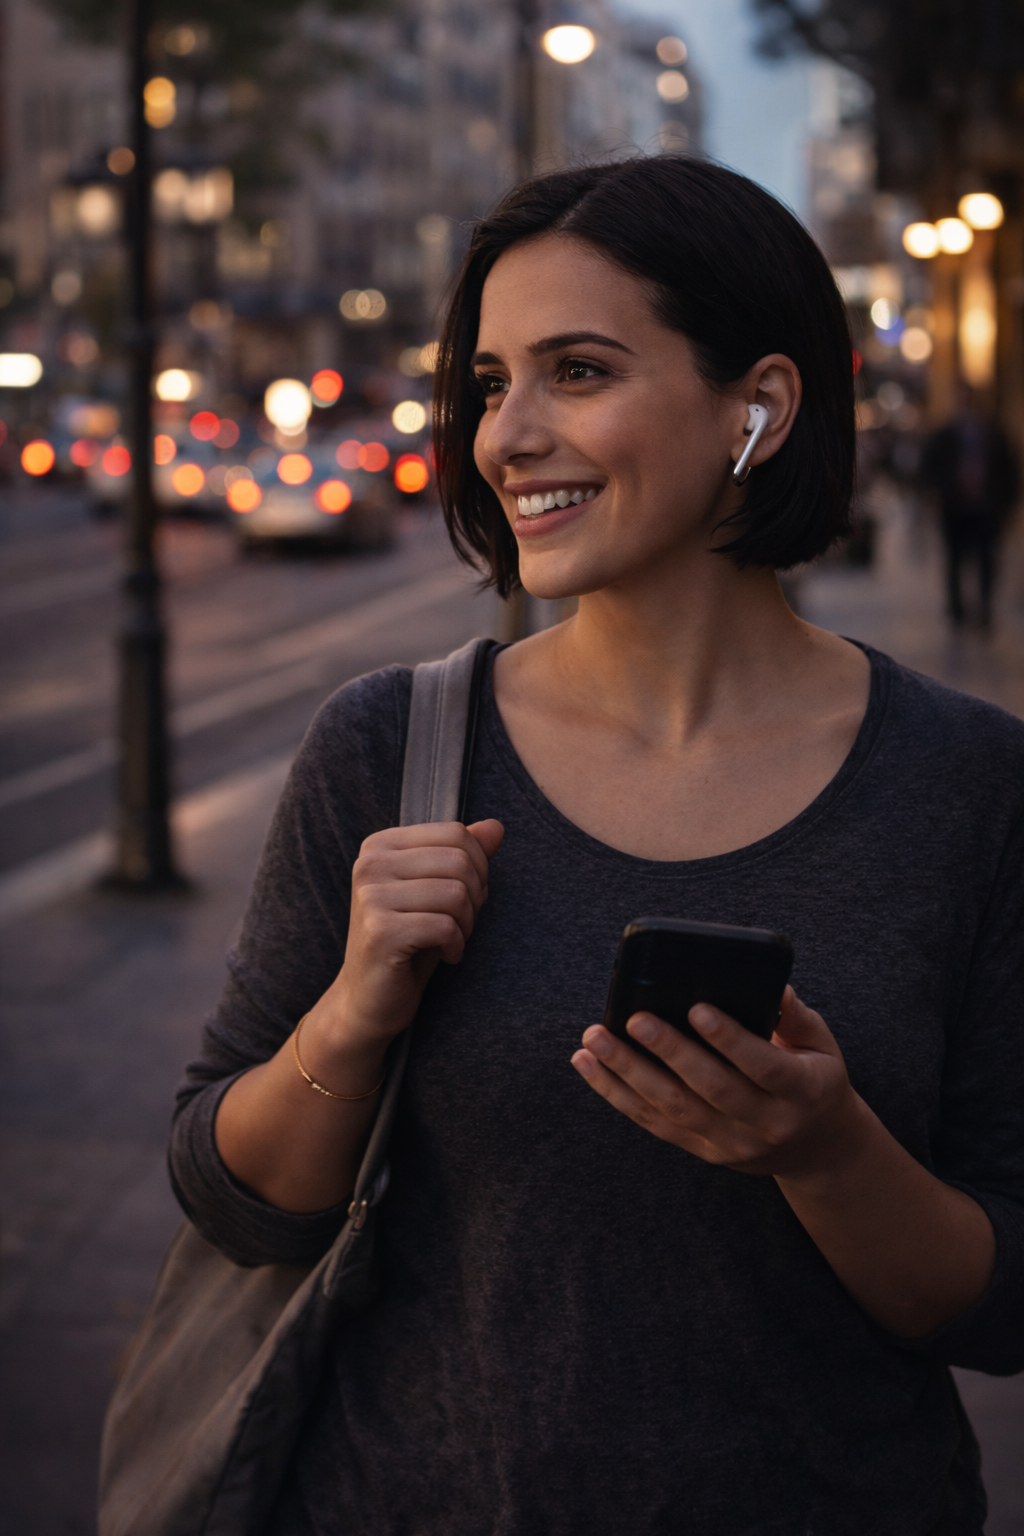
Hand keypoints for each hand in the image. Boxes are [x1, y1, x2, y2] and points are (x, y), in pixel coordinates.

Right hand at [318, 819, 503, 1054]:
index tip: (464, 898)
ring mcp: (371, 896)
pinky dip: (456, 945)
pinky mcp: (380, 931)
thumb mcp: (440, 891)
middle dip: (475, 897)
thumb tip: (496, 827)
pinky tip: (445, 956)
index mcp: (381, 845)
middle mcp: (369, 864)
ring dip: (466, 924)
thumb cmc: (410, 941)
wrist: (369, 998)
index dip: (478, 867)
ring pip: (456, 893)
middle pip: (460, 861)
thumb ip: (465, 856)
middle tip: (460, 924)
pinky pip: (446, 926)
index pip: (455, 833)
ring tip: (451, 940)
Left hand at [571, 986, 865, 1179]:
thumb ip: (797, 1016)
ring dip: (629, 1073)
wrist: (819, 1149)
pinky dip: (617, 1094)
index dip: (730, 1040)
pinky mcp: (704, 1152)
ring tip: (595, 1039)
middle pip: (712, 1090)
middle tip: (634, 1018)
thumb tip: (772, 984)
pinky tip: (588, 1064)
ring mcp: (732, 1144)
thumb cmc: (814, 1078)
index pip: (764, 1067)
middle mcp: (767, 1124)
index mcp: (803, 1092)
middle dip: (669, 1052)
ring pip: (674, 1110)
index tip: (698, 1007)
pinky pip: (655, 1124)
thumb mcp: (822, 1045)